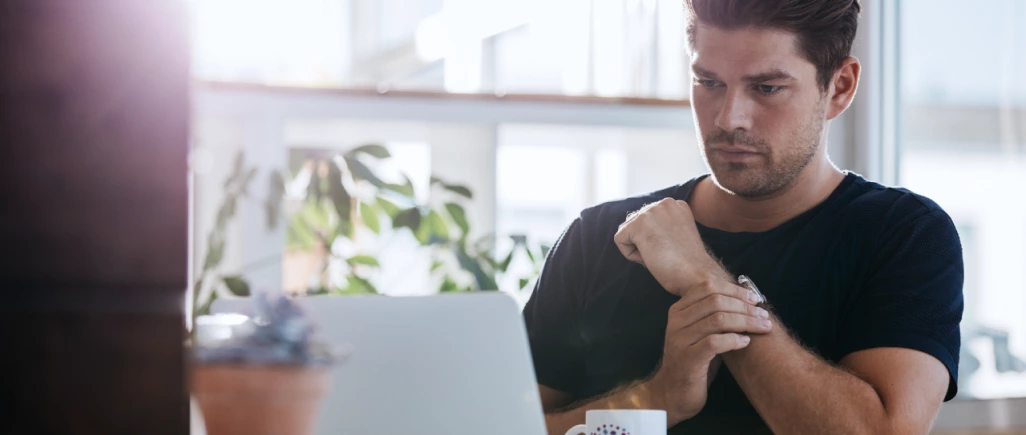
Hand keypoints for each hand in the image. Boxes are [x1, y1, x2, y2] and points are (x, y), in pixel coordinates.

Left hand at [613, 198, 722, 294]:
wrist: (697, 276)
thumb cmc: (688, 265)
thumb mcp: (676, 237)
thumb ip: (660, 227)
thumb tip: (638, 230)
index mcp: (676, 205)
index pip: (649, 221)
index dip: (656, 241)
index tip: (674, 250)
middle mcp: (665, 202)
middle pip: (635, 224)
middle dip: (646, 243)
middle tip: (668, 255)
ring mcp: (651, 211)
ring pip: (627, 232)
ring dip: (639, 249)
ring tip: (661, 255)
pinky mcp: (639, 223)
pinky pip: (620, 240)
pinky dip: (631, 255)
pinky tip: (652, 257)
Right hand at [645, 280, 771, 423]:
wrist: (673, 393)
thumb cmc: (694, 363)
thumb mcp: (701, 334)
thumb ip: (716, 318)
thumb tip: (747, 303)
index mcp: (679, 310)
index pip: (708, 287)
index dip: (735, 290)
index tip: (755, 299)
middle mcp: (677, 321)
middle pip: (716, 301)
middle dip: (745, 307)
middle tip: (764, 316)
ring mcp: (680, 339)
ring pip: (718, 319)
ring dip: (746, 322)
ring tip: (762, 327)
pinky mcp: (688, 358)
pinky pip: (715, 342)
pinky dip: (734, 340)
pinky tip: (746, 342)